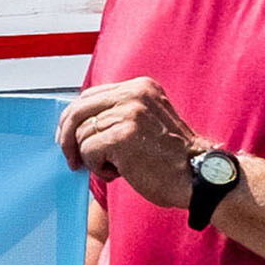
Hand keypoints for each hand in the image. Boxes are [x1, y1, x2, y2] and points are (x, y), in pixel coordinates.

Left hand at [58, 76, 206, 206]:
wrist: (198, 177)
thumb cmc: (171, 158)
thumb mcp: (145, 122)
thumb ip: (116, 115)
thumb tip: (74, 125)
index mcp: (140, 87)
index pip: (89, 96)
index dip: (72, 119)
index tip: (66, 138)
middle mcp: (134, 94)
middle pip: (78, 111)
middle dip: (66, 137)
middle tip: (71, 159)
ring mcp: (129, 113)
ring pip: (81, 134)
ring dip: (92, 158)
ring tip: (116, 167)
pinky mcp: (122, 135)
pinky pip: (88, 151)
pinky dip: (98, 168)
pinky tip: (121, 172)